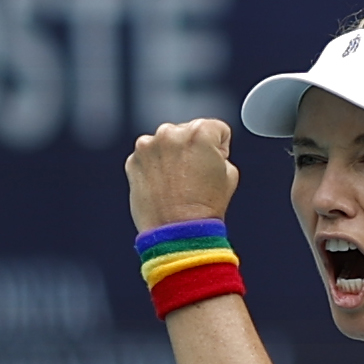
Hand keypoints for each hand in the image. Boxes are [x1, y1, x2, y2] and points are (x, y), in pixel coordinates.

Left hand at [126, 118, 240, 231]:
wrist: (178, 233)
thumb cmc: (206, 206)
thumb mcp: (230, 174)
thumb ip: (218, 152)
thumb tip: (206, 149)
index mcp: (200, 131)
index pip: (217, 130)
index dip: (219, 150)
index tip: (212, 168)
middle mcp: (171, 132)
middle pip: (187, 133)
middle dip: (191, 150)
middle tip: (193, 178)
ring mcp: (148, 146)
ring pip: (166, 144)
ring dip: (171, 157)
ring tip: (177, 184)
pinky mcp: (133, 161)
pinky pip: (149, 157)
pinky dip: (154, 168)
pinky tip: (163, 186)